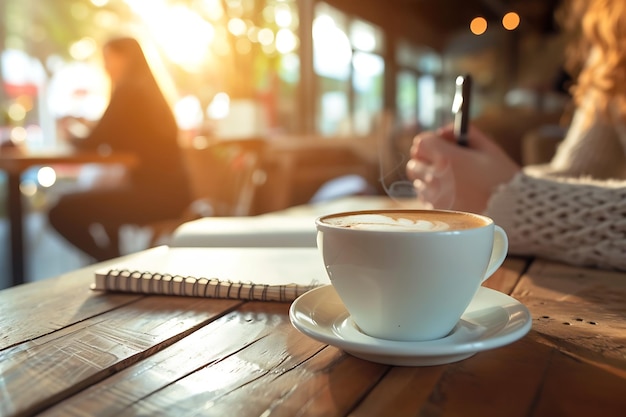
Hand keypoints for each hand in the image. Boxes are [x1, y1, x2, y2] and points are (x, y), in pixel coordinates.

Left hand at [406, 125, 520, 212]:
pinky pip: (425, 199)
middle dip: (426, 160)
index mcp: (447, 158)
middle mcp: (436, 178)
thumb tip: (446, 131)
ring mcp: (435, 197)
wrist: (512, 211)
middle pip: (414, 163)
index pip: (420, 143)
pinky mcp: (437, 212)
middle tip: (443, 161)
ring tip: (451, 180)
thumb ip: (466, 133)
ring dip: (429, 178)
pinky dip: (433, 194)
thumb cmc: (502, 179)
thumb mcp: (489, 149)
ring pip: (418, 182)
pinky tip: (452, 193)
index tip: (440, 144)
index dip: (430, 141)